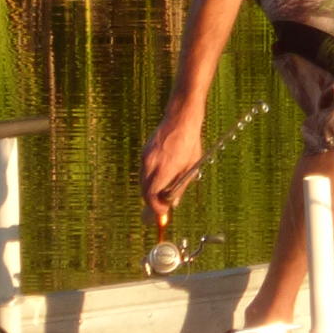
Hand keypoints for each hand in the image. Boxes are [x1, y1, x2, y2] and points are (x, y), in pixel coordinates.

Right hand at [139, 110, 205, 225]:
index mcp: (165, 167)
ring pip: (142, 182)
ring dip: (149, 191)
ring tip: (161, 194)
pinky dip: (148, 179)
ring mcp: (145, 157)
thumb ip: (180, 186)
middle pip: (144, 191)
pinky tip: (159, 179)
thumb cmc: (190, 143)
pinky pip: (143, 171)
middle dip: (151, 202)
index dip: (156, 207)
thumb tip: (174, 204)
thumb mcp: (191, 167)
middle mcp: (152, 163)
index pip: (152, 194)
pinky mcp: (143, 152)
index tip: (162, 212)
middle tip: (161, 207)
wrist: (180, 119)